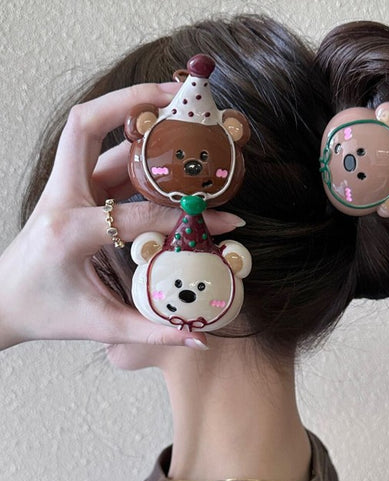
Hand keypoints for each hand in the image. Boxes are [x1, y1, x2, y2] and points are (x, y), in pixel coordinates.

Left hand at [0, 83, 243, 350]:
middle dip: (133, 101)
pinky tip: (159, 152)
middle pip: (87, 125)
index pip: (139, 214)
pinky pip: (101, 156)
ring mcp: (63, 189)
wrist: (2, 302)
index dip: (188, 219)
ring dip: (132, 116)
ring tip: (173, 110)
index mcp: (69, 231)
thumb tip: (200, 336)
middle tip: (177, 96)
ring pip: (93, 134)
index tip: (227, 220)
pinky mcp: (71, 190)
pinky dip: (130, 147)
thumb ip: (154, 331)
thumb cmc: (46, 312)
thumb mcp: (101, 326)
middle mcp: (62, 198)